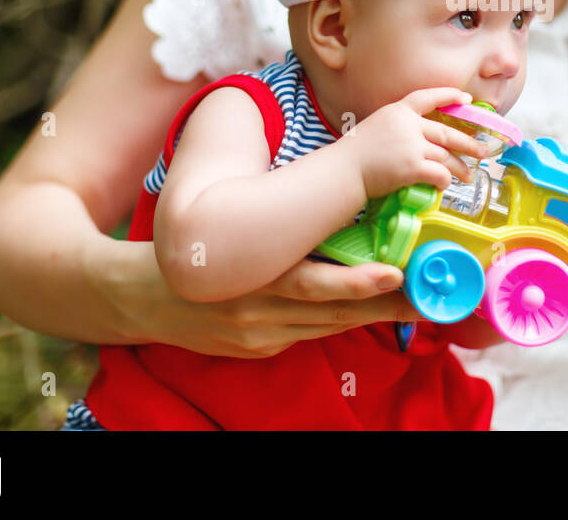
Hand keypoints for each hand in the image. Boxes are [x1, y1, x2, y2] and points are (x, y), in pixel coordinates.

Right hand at [127, 252, 423, 358]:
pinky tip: (367, 313)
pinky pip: (306, 334)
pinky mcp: (256, 349)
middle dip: (383, 305)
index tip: (396, 274)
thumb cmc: (196, 249)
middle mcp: (258, 311)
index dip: (357, 283)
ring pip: (327, 327)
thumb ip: (281, 233)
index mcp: (253, 276)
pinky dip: (336, 323)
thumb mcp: (236, 232)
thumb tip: (336, 218)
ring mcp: (259, 335)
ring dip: (372, 316)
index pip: (315, 285)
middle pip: (332, 313)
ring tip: (415, 305)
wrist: (140, 296)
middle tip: (427, 297)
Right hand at [343, 87, 489, 197]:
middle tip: (482, 150)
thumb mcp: (377, 127)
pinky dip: (444, 181)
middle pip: (447, 132)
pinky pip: (439, 174)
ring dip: (460, 168)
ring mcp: (412, 146)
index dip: (449, 95)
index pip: (428, 97)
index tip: (466, 97)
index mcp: (398, 111)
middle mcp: (408, 125)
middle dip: (469, 143)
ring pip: (446, 156)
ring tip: (469, 175)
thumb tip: (421, 139)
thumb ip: (399, 128)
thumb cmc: (355, 153)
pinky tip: (444, 185)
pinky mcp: (412, 167)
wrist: (343, 170)